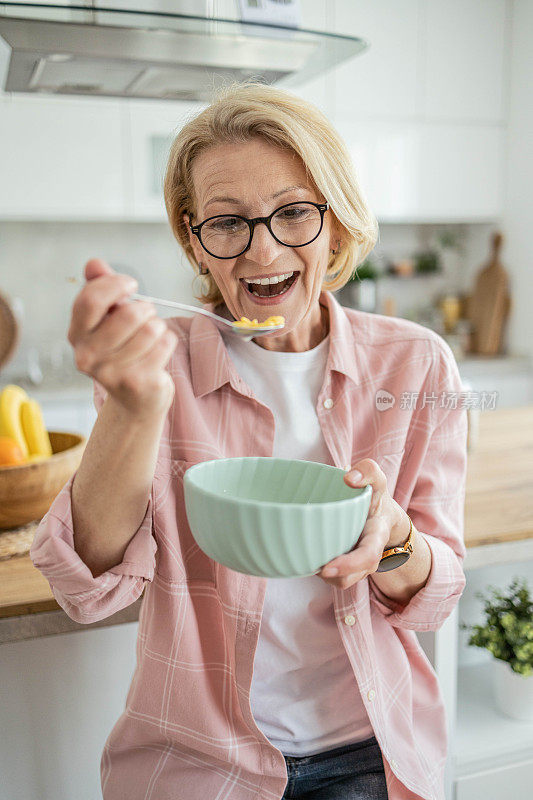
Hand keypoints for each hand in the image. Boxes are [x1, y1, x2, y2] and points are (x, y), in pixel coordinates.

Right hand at [68, 259, 177, 418]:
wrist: (136, 398)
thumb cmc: (122, 349)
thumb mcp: (107, 318)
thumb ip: (101, 288)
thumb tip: (94, 263)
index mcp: (76, 335)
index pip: (90, 300)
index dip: (115, 285)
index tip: (131, 285)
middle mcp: (87, 356)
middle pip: (128, 315)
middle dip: (145, 308)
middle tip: (146, 315)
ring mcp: (111, 373)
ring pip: (151, 329)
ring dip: (158, 326)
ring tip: (152, 334)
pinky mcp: (137, 383)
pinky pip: (164, 344)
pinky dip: (168, 341)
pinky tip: (159, 349)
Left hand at [316, 458, 408, 589]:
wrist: (381, 516)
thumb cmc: (375, 498)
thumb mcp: (376, 480)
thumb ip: (368, 471)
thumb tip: (348, 477)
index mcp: (376, 537)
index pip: (367, 557)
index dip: (348, 565)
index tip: (327, 567)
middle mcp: (368, 558)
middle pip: (350, 577)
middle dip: (331, 576)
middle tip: (311, 566)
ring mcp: (357, 567)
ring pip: (338, 581)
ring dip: (321, 573)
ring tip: (306, 553)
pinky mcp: (345, 568)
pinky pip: (331, 577)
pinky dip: (318, 568)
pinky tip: (307, 553)